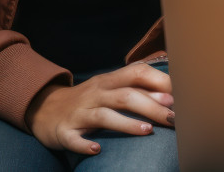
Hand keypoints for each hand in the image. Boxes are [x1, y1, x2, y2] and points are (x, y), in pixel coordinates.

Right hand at [27, 62, 173, 154]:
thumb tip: (173, 94)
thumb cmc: (89, 99)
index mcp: (109, 81)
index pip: (136, 72)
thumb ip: (138, 89)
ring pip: (104, 116)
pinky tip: (97, 150)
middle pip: (126, 96)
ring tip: (148, 132)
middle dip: (152, 106)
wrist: (44, 108)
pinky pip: (74, 139)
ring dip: (127, 123)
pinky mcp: (64, 131)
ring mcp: (79, 113)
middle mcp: (95, 93)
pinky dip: (85, 145)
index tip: (179, 94)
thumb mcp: (111, 88)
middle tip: (174, 118)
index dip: (159, 81)